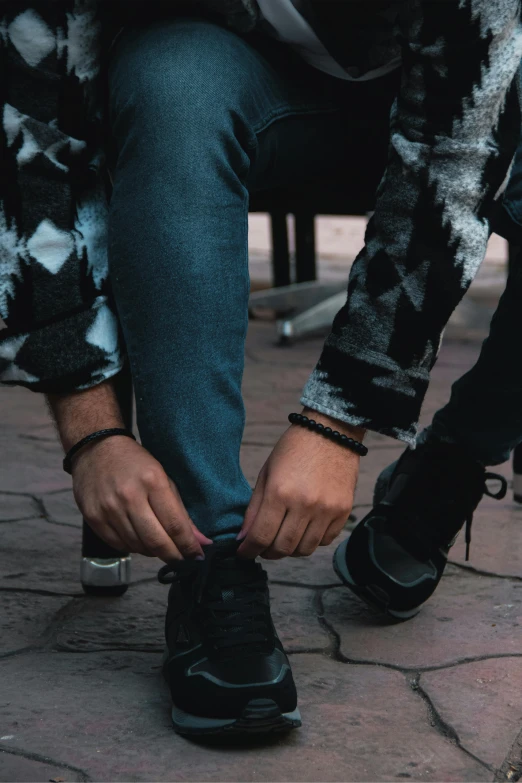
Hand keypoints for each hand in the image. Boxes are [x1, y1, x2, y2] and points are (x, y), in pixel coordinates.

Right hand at [71, 436, 211, 560]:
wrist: (96, 450)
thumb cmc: (136, 464)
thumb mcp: (164, 478)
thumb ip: (181, 512)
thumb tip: (201, 542)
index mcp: (152, 481)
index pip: (175, 524)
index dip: (188, 546)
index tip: (198, 557)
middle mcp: (129, 496)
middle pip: (156, 541)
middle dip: (174, 556)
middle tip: (183, 560)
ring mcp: (108, 508)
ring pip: (138, 546)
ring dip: (154, 552)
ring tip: (161, 546)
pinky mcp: (93, 518)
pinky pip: (119, 545)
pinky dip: (134, 548)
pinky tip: (141, 541)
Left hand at [237, 409, 362, 558]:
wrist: (331, 432)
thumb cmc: (294, 449)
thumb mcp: (266, 473)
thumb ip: (254, 508)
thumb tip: (243, 538)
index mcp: (280, 492)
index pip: (261, 537)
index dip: (249, 550)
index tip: (244, 553)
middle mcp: (305, 505)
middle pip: (283, 548)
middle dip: (268, 553)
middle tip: (263, 546)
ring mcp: (327, 510)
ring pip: (304, 549)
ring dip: (290, 549)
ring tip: (283, 537)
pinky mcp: (343, 511)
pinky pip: (324, 541)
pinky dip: (311, 541)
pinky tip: (304, 528)